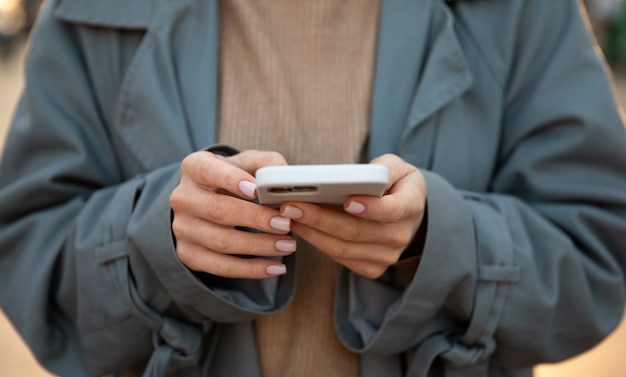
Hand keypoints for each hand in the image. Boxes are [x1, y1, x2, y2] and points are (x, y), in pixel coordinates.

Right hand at [170, 150, 295, 278]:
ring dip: (258, 246)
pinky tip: (274, 267)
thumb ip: (267, 164)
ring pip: (221, 241)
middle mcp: (183, 198)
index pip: (208, 171)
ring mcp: (182, 228)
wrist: (209, 200)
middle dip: (255, 219)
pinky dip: (250, 269)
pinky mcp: (188, 254)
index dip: (231, 180)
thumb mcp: (247, 163)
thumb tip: (284, 176)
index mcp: (194, 167)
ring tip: (288, 245)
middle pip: (218, 210)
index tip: (256, 190)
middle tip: (285, 224)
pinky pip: (220, 266)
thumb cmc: (234, 177)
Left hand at [280, 154, 426, 278]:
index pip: (392, 210)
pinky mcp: (371, 268)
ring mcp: (386, 256)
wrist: (406, 214)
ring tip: (287, 215)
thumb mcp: (397, 167)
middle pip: (356, 231)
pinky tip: (299, 227)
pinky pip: (339, 258)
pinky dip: (316, 242)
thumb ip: (383, 168)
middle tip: (291, 205)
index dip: (370, 207)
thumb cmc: (395, 184)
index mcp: (411, 205)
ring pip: (342, 248)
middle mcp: (400, 236)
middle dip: (320, 218)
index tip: (347, 200)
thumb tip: (359, 176)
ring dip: (311, 232)